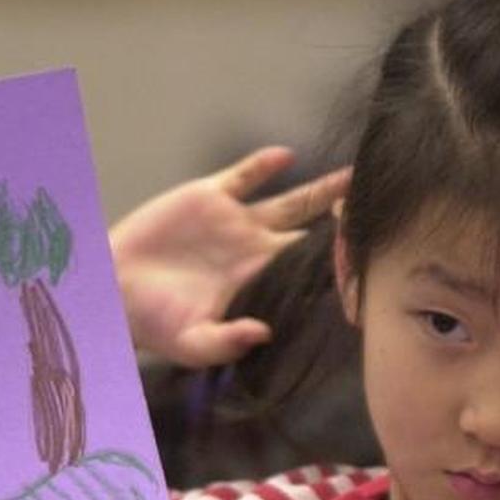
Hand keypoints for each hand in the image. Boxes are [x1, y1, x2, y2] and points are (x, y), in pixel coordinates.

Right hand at [109, 147, 350, 366]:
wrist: (114, 290)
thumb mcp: (192, 343)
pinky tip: (286, 157)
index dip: (337, 260)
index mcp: (259, 279)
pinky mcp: (209, 196)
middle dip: (346, 219)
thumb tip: (264, 332)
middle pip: (314, 228)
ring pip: (291, 199)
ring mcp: (235, 219)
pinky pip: (244, 176)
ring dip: (322, 188)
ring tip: (355, 174)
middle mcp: (256, 246)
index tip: (372, 252)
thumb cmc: (155, 323)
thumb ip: (227, 342)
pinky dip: (264, 165)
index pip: (309, 267)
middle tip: (386, 206)